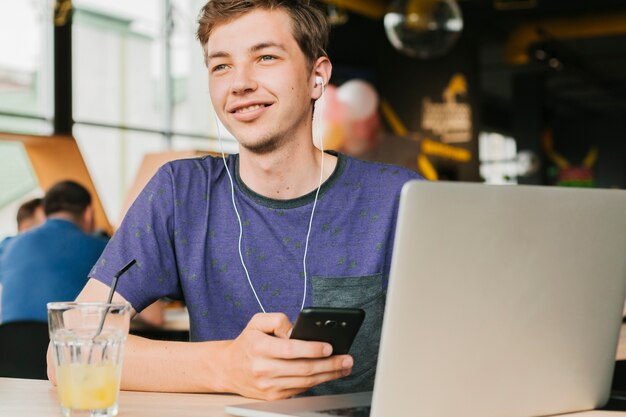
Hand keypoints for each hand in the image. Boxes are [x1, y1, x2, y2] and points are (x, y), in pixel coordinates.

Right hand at [219, 313, 353, 399]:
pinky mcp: (273, 397)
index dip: (312, 349)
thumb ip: (278, 319)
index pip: (290, 350)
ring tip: (344, 367)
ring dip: (328, 375)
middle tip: (347, 359)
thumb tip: (297, 330)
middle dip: (329, 365)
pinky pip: (300, 390)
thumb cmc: (247, 343)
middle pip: (303, 369)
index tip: (329, 347)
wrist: (227, 369)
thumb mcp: (257, 322)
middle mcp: (263, 369)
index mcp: (259, 347)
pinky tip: (329, 375)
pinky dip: (317, 383)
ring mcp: (268, 386)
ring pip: (305, 382)